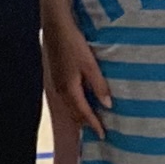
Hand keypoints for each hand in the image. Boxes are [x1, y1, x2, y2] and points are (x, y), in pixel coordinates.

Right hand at [44, 17, 110, 132]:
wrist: (56, 28)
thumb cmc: (74, 44)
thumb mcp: (90, 65)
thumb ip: (99, 85)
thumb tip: (108, 105)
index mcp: (70, 89)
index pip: (84, 113)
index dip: (94, 125)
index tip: (104, 135)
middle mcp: (61, 91)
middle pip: (74, 114)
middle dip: (86, 124)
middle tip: (99, 131)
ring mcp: (57, 85)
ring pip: (69, 107)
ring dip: (80, 116)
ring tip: (91, 121)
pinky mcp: (56, 78)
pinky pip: (66, 99)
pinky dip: (74, 106)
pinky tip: (81, 102)